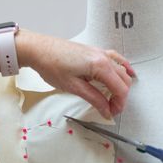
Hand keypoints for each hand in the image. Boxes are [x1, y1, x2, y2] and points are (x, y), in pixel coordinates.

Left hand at [17, 31, 134, 118]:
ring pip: (121, 70)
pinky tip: (123, 74)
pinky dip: (121, 69)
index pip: (120, 88)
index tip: (111, 113)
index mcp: (100, 65)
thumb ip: (94, 98)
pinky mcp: (94, 51)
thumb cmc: (51, 65)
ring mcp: (100, 52)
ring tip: (112, 98)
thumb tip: (106, 110)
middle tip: (110, 109)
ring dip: (120, 85)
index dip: (119, 104)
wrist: (38, 49)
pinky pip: (115, 60)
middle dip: (120, 97)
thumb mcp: (74, 87)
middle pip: (124, 80)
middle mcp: (104, 57)